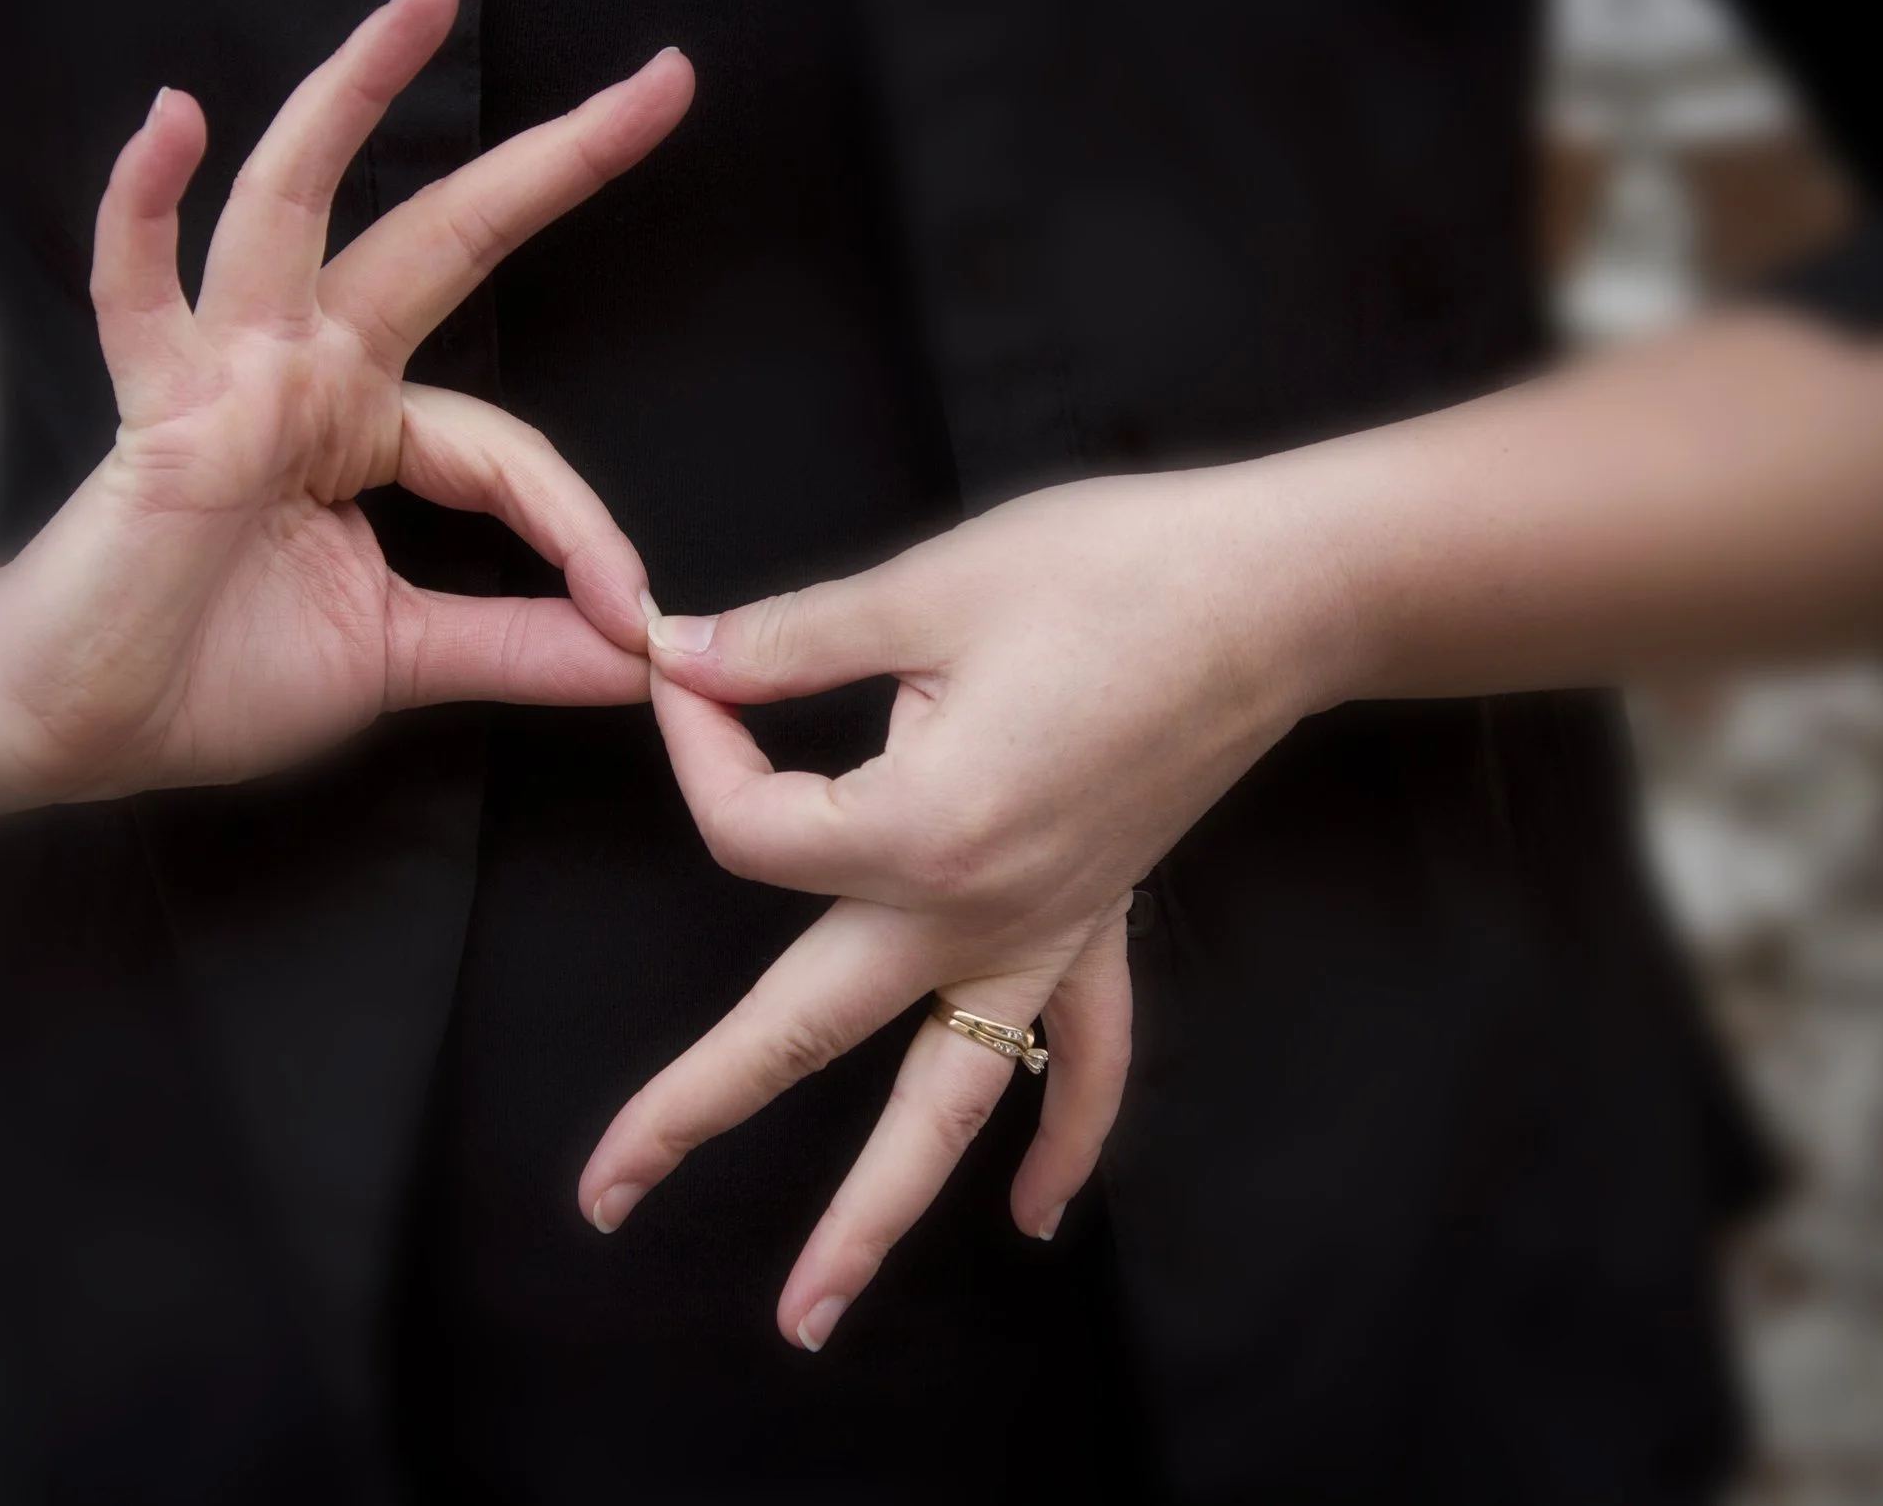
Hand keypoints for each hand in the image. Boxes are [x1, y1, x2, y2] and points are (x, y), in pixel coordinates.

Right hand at [0, 0, 693, 800]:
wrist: (84, 724)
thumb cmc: (217, 676)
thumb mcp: (399, 657)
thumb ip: (514, 646)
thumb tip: (644, 661)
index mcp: (366, 430)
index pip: (507, 448)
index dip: (576, 526)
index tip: (629, 610)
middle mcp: (308, 375)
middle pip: (445, 238)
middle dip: (552, 162)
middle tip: (660, 82)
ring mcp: (231, 372)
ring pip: (296, 206)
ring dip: (355, 97)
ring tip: (426, 1)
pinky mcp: (158, 402)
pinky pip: (140, 290)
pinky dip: (145, 204)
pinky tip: (174, 122)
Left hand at [580, 467, 1354, 1349]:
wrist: (1279, 592)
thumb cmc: (1112, 569)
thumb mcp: (929, 588)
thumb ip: (785, 642)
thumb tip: (673, 652)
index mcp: (919, 828)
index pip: (746, 829)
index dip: (691, 744)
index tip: (680, 668)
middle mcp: (976, 913)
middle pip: (801, 1034)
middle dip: (692, 1113)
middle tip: (602, 1197)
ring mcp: (1045, 935)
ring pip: (946, 1104)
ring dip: (874, 1213)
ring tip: (809, 1314)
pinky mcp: (1099, 921)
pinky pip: (1086, 1059)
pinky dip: (1064, 1140)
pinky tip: (1038, 1215)